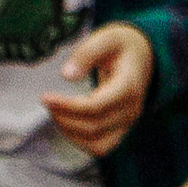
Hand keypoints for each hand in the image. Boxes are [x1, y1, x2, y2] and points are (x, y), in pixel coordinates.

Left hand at [41, 23, 153, 156]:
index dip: (68, 106)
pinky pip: (101, 148)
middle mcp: (131, 109)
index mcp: (129, 86)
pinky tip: (67, 122)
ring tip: (56, 112)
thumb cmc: (121, 46)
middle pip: (94, 127)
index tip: (45, 97)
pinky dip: (80, 141)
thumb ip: (86, 53)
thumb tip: (66, 76)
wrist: (142, 56)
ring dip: (71, 133)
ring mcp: (128, 123)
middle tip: (47, 100)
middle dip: (64, 117)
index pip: (96, 107)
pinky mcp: (122, 130)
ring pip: (97, 144)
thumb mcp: (106, 38)